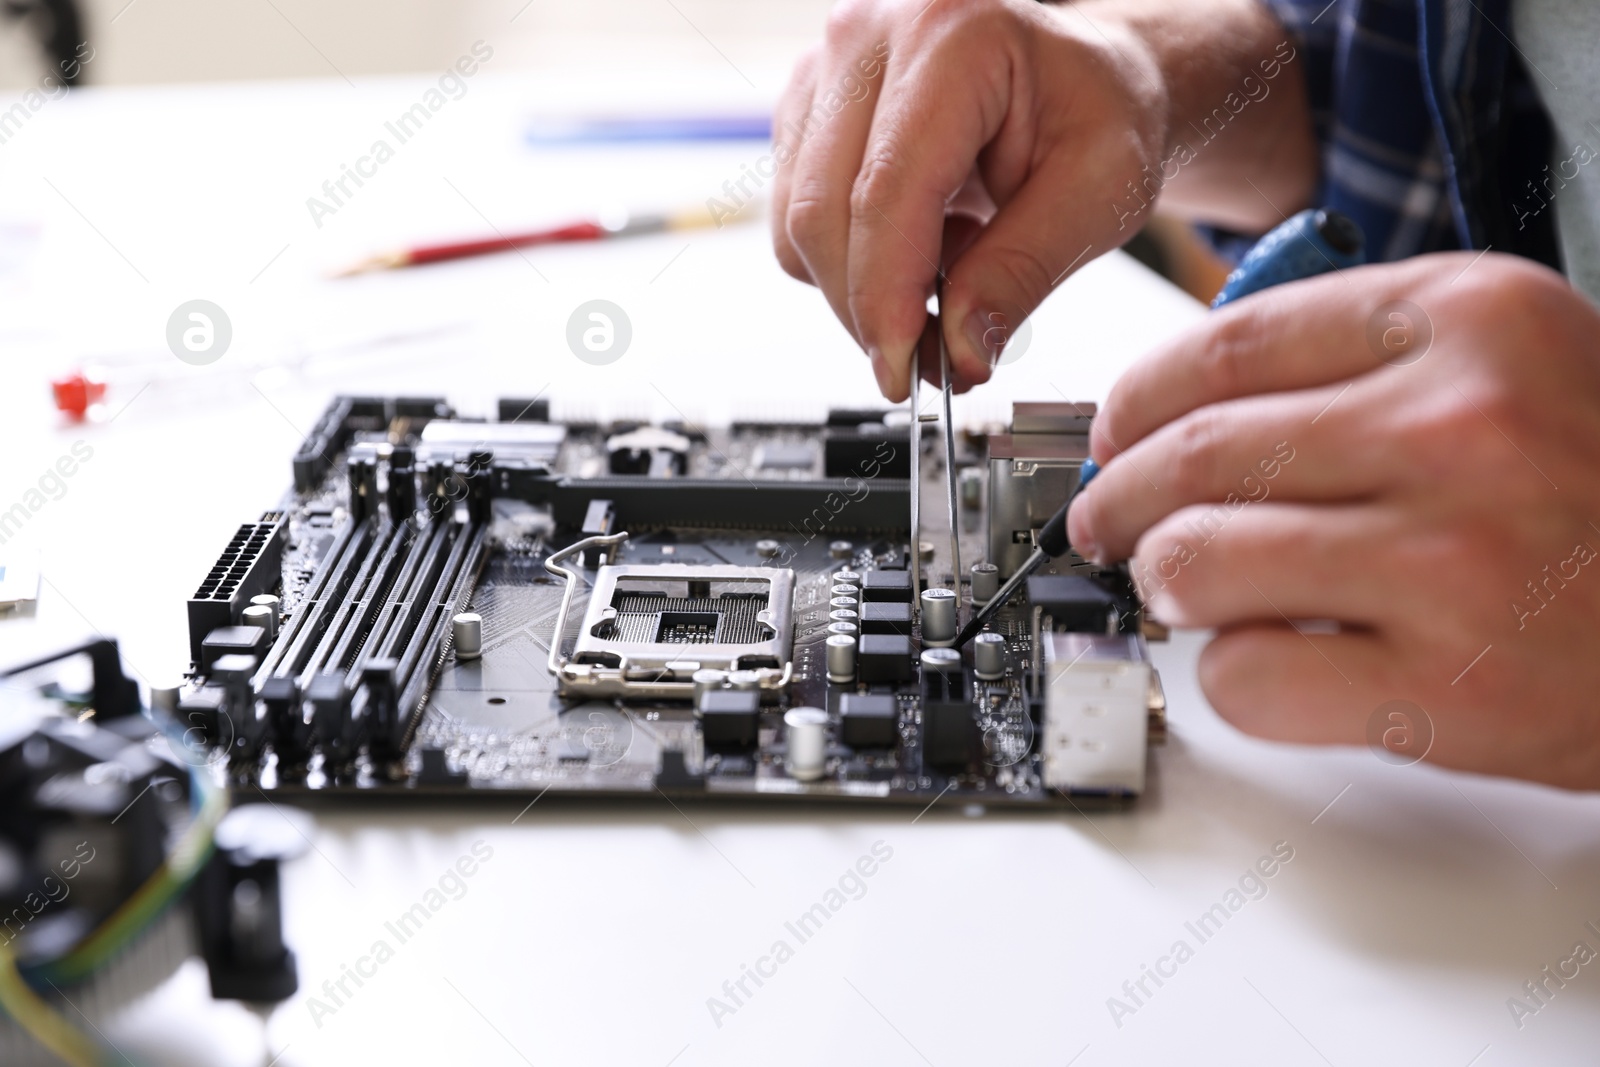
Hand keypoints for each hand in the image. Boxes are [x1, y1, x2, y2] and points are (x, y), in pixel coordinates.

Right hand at [771, 0, 1169, 399]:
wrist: (1083, 79)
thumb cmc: (1097, 112)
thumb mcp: (1099, 194)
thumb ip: (1024, 270)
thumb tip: (959, 348)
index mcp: (954, 36)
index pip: (885, 191)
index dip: (886, 297)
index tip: (903, 371)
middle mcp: (871, 37)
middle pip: (822, 213)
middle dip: (869, 311)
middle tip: (929, 361)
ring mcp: (826, 70)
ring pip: (797, 225)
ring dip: (859, 289)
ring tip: (947, 277)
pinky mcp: (805, 110)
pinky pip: (794, 220)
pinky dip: (851, 262)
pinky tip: (919, 243)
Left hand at [1067, 253, 1599, 788]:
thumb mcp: (1518, 363)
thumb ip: (1366, 358)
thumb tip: (1188, 404)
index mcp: (1470, 321)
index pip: (1224, 346)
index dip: (1136, 397)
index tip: (1111, 430)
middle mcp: (1460, 427)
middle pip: (1195, 454)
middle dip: (1120, 495)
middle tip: (1105, 521)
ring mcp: (1452, 561)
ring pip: (1199, 562)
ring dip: (1164, 581)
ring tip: (1178, 587)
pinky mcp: (1445, 687)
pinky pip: (1251, 677)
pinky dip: (1231, 674)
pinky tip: (1266, 659)